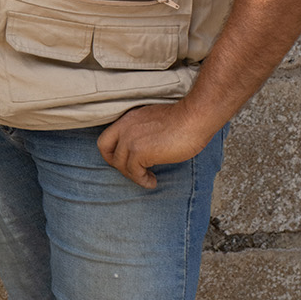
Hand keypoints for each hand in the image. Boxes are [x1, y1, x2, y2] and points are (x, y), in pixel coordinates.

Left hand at [97, 100, 213, 188]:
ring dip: (134, 176)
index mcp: (129, 118)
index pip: (107, 137)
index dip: (113, 152)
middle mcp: (125, 126)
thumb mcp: (154, 122)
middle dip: (117, 164)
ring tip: (148, 178)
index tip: (128, 160)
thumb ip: (142, 131)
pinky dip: (143, 181)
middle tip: (134, 171)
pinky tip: (153, 181)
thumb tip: (143, 148)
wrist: (194, 118)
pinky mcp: (139, 151)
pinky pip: (134, 173)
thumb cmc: (183, 120)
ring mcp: (130, 138)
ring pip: (120, 165)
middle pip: (105, 150)